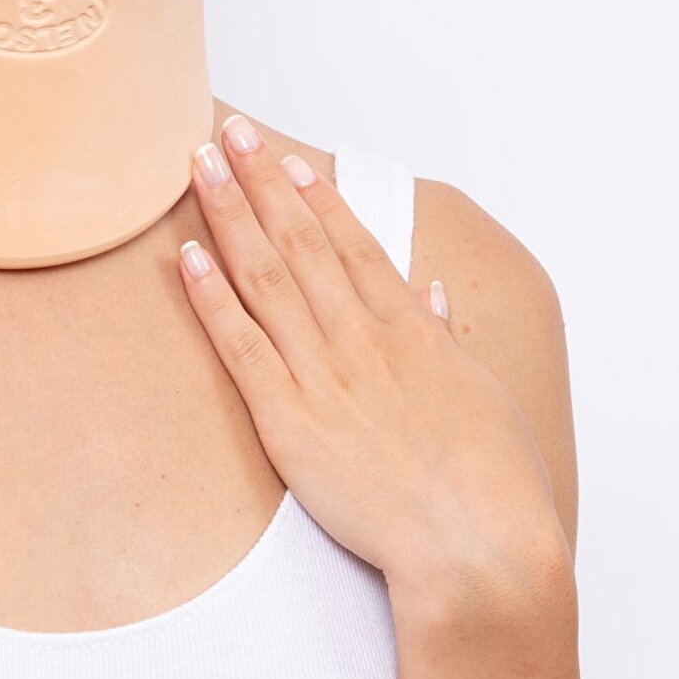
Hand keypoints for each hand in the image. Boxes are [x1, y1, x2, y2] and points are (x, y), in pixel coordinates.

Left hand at [179, 115, 562, 592]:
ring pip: (266, 278)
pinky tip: (187, 257)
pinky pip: (241, 347)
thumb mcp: (479, 398)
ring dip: (230, 216)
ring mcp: (325, 376)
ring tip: (199, 168)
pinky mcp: (290, 422)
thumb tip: (429, 295)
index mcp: (412, 331)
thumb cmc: (491, 484)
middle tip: (229, 133)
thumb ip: (444, 340)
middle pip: (301, 242)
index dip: (315, 197)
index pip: (354, 245)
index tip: (288, 160)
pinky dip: (212, 299)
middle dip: (261, 182)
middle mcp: (364, 339)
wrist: (477, 546)